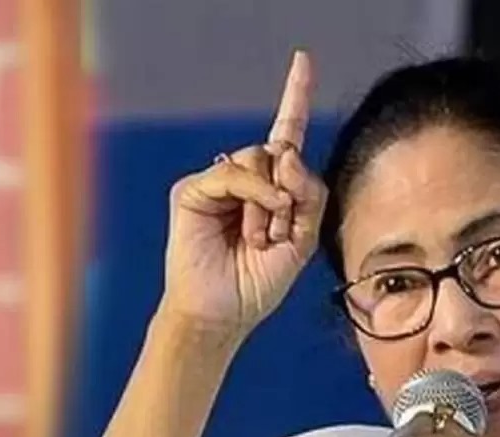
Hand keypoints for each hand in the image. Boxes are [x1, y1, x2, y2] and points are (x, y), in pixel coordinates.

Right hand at [159, 50, 327, 334]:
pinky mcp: (192, 191)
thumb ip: (307, 194)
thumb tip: (285, 153)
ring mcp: (216, 184)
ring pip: (258, 158)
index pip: (285, 136)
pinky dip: (252, 195)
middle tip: (281, 230)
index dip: (293, 98)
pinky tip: (254, 224)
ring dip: (271, 200)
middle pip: (278, 149)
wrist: (222, 313)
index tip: (302, 61)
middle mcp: (242, 181)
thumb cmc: (257, 283)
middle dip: (290, 190)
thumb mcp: (301, 239)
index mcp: (270, 190)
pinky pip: (232, 173)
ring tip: (260, 237)